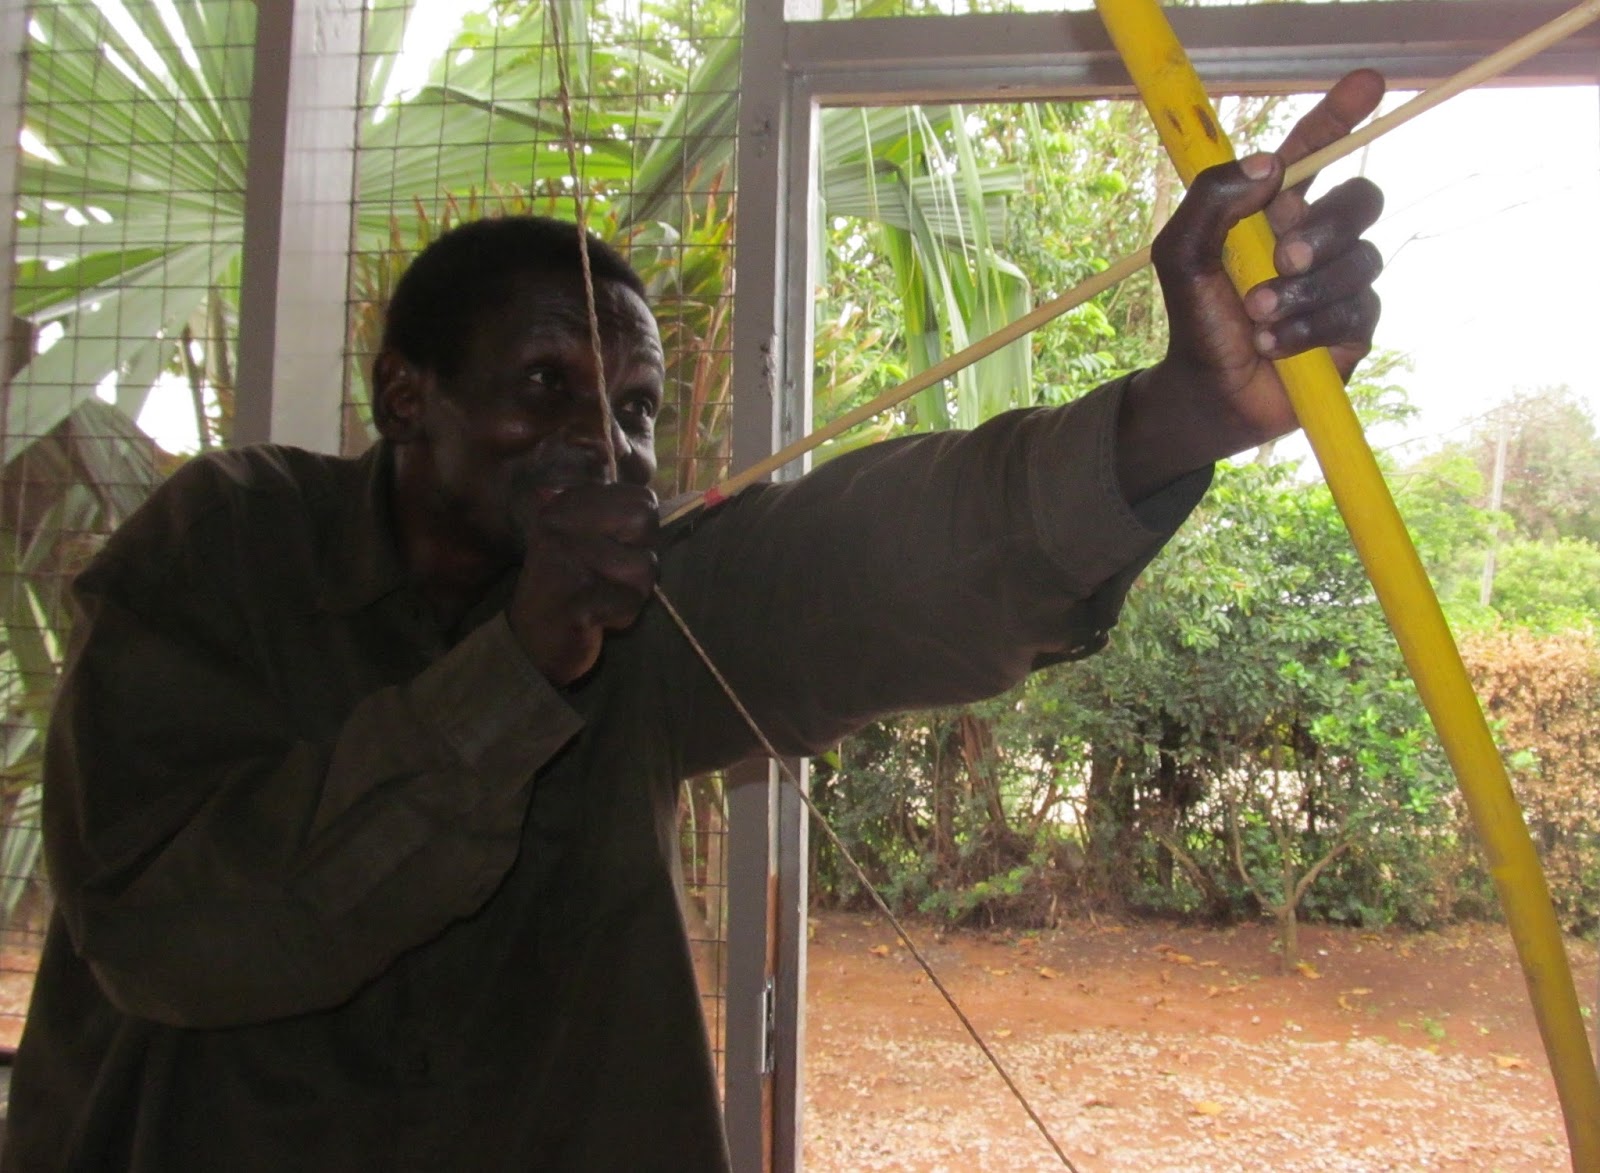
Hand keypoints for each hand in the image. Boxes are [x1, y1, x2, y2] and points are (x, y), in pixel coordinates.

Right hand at [506, 483, 658, 684]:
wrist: (534, 640)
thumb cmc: (572, 586)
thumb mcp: (586, 537)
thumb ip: (622, 515)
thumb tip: (686, 501)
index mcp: (567, 504)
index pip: (642, 499)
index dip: (641, 530)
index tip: (614, 550)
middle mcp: (562, 525)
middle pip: (647, 524)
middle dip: (641, 557)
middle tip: (610, 577)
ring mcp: (567, 562)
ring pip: (645, 567)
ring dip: (632, 592)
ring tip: (601, 598)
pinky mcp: (577, 601)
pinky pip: (631, 602)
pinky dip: (622, 616)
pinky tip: (596, 618)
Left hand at [1116, 69, 1386, 500]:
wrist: (1207, 392)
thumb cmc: (1196, 317)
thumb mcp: (1182, 254)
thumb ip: (1211, 200)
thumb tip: (1270, 165)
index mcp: (1277, 210)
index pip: (1318, 151)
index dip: (1343, 115)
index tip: (1368, 84)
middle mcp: (1317, 238)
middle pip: (1362, 201)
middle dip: (1326, 227)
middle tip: (1283, 258)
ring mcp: (1342, 281)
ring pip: (1361, 260)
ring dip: (1302, 290)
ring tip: (1256, 317)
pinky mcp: (1355, 327)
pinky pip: (1354, 311)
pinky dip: (1306, 327)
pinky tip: (1271, 344)